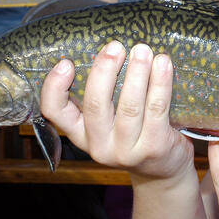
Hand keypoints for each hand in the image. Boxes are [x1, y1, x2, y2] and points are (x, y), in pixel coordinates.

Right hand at [40, 41, 193, 179]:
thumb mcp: (109, 122)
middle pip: (95, 105)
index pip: (54, 113)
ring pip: (129, 106)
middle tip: (115, 46)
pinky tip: (163, 64)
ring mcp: (127, 150)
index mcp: (81, 134)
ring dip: (137, 73)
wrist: (163, 171)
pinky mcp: (154, 148)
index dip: (54, 87)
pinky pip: (157, 110)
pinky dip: (161, 84)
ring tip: (142, 50)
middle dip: (105, 71)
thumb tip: (106, 49)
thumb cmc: (134, 135)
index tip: (65, 62)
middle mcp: (99, 145)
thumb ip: (102, 96)